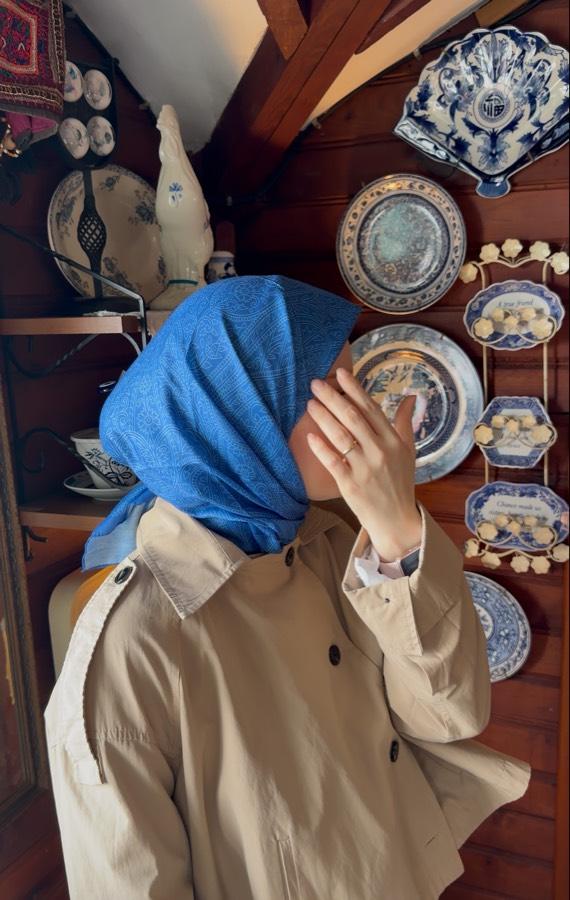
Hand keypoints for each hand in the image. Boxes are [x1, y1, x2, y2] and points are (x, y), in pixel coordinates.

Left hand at [306, 367, 421, 560]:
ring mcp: (365, 468)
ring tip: (309, 403)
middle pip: (353, 417)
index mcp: (393, 440)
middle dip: (332, 398)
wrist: (396, 520)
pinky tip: (309, 435)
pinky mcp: (350, 484)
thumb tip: (411, 396)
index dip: (355, 389)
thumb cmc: (400, 482)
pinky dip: (320, 447)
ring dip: (323, 417)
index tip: (341, 373)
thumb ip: (405, 422)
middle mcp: (380, 451)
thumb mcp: (409, 451)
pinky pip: (332, 461)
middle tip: (315, 383)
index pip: (371, 408)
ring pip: (341, 436)